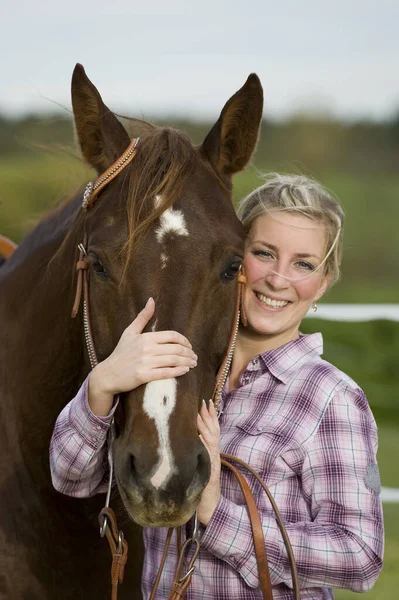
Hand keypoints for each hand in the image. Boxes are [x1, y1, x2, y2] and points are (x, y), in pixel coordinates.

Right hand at [88, 298, 196, 415]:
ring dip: (187, 362)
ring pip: (173, 360)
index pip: (172, 336)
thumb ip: (143, 317)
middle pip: (175, 349)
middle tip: (195, 357)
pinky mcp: (143, 375)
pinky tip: (185, 370)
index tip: (189, 346)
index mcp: (145, 337)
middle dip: (188, 353)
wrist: (108, 374)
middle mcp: (146, 348)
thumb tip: (151, 300)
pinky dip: (178, 371)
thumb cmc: (121, 353)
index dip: (184, 340)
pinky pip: (166, 373)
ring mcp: (145, 362)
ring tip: (193, 364)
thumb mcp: (130, 332)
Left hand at [197, 399, 220, 525]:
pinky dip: (204, 443)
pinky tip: (199, 434)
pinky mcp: (211, 470)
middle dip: (209, 416)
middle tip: (204, 402)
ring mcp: (213, 460)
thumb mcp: (198, 463)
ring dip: (206, 425)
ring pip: (211, 439)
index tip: (206, 402)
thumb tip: (186, 436)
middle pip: (213, 430)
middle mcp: (214, 453)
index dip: (210, 416)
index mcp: (211, 450)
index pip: (212, 429)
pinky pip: (208, 453)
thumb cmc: (200, 483)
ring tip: (201, 412)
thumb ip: (195, 450)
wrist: (209, 503)